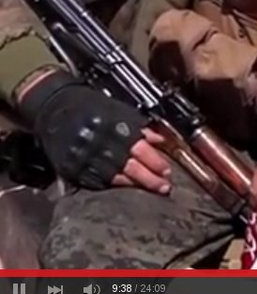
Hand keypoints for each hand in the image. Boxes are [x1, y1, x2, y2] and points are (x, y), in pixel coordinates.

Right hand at [20, 71, 171, 192]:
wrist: (52, 105)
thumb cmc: (89, 105)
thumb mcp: (118, 109)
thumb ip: (140, 126)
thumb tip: (161, 140)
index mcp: (112, 125)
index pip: (139, 149)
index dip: (155, 162)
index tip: (167, 170)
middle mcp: (98, 142)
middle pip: (129, 166)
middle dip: (149, 178)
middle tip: (164, 187)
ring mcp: (83, 156)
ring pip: (114, 177)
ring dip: (134, 184)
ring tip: (151, 189)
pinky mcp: (70, 167)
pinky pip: (94, 181)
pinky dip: (112, 185)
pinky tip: (126, 188)